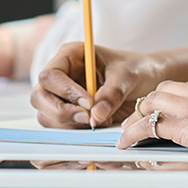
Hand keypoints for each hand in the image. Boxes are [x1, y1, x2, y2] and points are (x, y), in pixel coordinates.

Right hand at [30, 42, 165, 128]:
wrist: (147, 81)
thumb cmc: (136, 69)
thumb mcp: (128, 76)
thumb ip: (112, 93)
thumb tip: (96, 114)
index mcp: (70, 56)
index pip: (50, 75)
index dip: (66, 92)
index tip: (89, 103)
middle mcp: (61, 75)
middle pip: (40, 97)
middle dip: (61, 112)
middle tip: (88, 118)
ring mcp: (61, 95)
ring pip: (47, 115)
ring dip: (70, 124)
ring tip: (100, 121)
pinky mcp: (68, 112)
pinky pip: (59, 126)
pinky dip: (74, 131)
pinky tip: (97, 126)